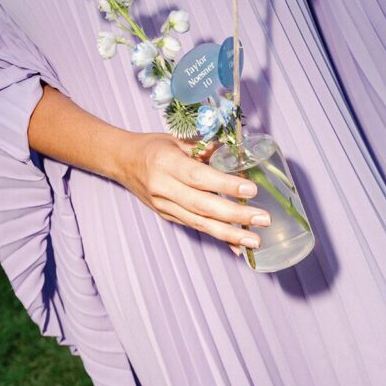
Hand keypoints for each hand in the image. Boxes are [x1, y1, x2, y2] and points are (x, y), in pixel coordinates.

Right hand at [116, 131, 270, 256]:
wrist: (122, 162)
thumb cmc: (153, 147)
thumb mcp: (177, 139)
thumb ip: (205, 148)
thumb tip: (236, 155)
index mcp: (165, 163)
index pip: (199, 177)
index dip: (225, 185)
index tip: (251, 191)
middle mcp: (163, 188)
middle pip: (202, 206)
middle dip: (235, 215)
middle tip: (263, 219)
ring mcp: (164, 206)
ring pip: (200, 223)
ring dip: (230, 234)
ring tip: (255, 240)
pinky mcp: (168, 217)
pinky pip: (196, 228)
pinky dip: (218, 237)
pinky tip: (238, 247)